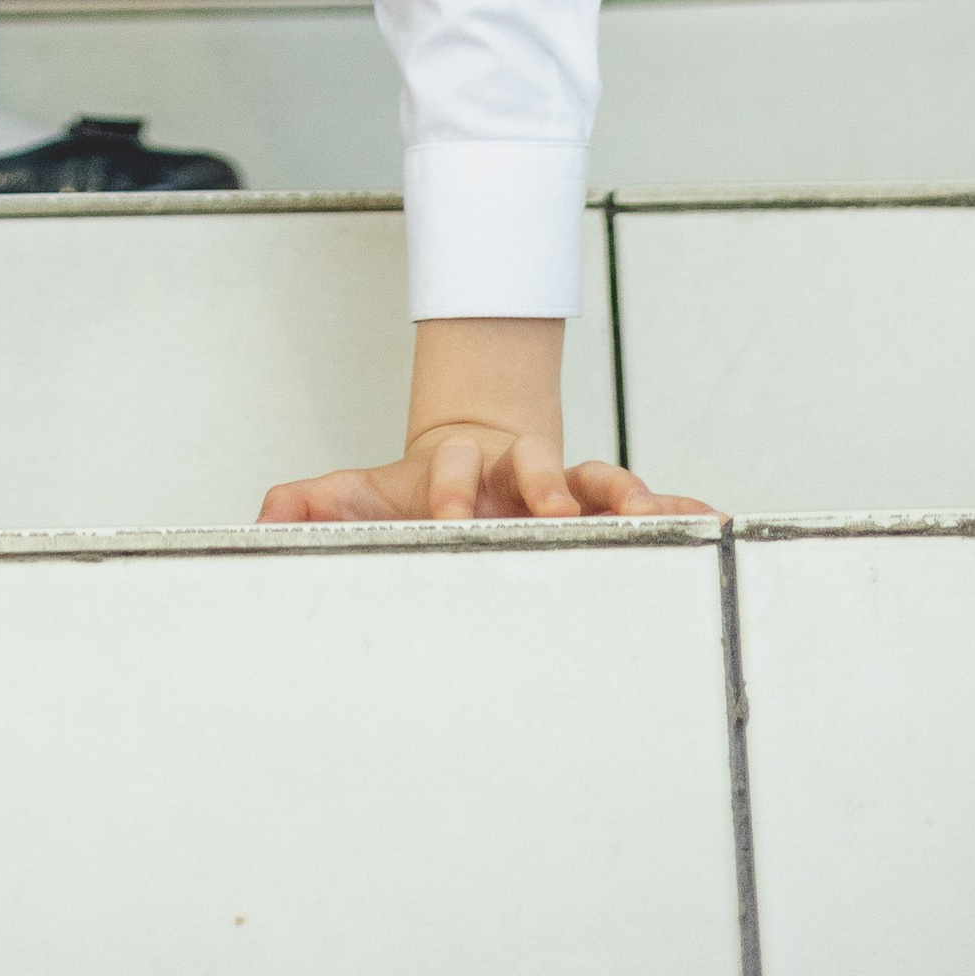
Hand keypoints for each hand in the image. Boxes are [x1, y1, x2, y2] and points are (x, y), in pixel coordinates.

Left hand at [260, 315, 715, 525]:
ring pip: (601, 479)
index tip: (447, 516)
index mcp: (461, 466)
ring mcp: (565, 483)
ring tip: (653, 518)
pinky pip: (650, 501)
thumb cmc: (420, 490)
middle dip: (550, 490)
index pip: (454, 471)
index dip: (449, 490)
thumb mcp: (366, 492)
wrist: (476, 453)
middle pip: (539, 468)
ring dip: (626, 496)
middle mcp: (518, 470)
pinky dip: (680, 510)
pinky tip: (711, 522)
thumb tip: (263, 515)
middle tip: (558, 516)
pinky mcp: (602, 503)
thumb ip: (318, 504)